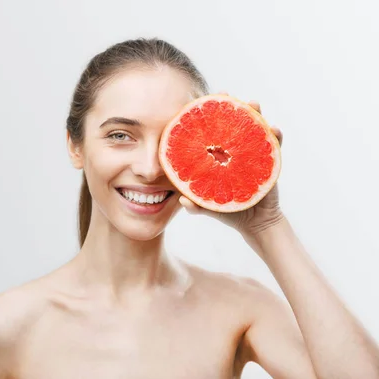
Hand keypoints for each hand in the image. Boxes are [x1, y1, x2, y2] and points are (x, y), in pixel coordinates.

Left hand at [178, 98, 285, 237]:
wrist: (254, 222)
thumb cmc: (227, 209)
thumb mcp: (208, 206)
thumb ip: (195, 205)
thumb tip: (183, 201)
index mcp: (218, 155)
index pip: (212, 131)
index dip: (206, 115)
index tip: (200, 101)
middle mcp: (235, 149)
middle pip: (233, 123)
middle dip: (230, 106)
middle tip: (226, 94)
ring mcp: (253, 152)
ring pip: (254, 128)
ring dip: (255, 113)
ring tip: (253, 104)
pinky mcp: (269, 160)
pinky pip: (274, 145)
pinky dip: (276, 135)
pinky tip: (274, 129)